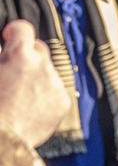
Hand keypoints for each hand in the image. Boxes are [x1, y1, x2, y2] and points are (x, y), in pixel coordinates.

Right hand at [0, 20, 68, 147]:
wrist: (3, 137)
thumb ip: (3, 58)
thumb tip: (6, 51)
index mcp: (20, 55)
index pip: (23, 28)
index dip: (15, 32)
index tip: (11, 38)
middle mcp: (43, 66)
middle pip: (39, 49)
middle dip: (27, 56)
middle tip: (13, 71)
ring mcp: (55, 84)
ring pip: (49, 72)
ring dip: (37, 77)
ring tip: (20, 94)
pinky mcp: (63, 101)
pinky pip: (56, 91)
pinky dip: (46, 95)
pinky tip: (31, 106)